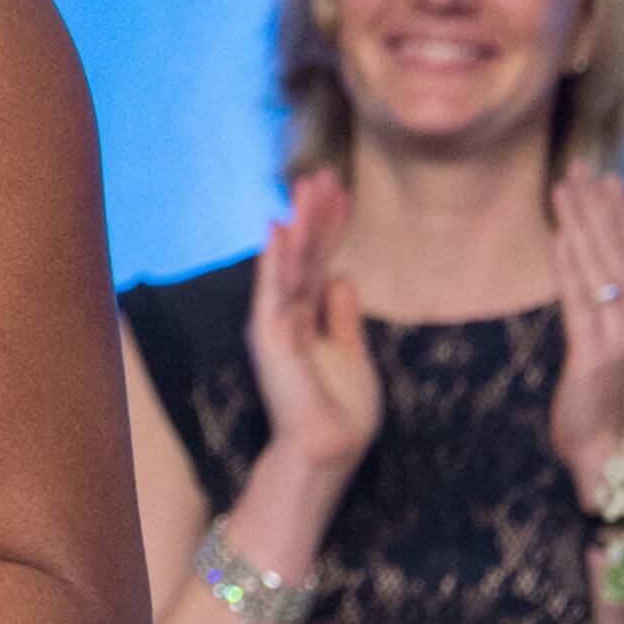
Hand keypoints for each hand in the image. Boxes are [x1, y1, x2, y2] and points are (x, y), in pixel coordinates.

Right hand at [247, 169, 378, 481]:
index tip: (342, 192)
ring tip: (309, 185)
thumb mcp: (353, 355)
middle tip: (323, 173)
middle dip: (315, 214)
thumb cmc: (341, 412)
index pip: (319, 262)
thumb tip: (343, 278)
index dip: (331, 228)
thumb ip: (343, 317)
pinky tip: (279, 227)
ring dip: (301, 223)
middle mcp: (286, 313)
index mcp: (306, 317)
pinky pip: (274, 289)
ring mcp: (276, 323)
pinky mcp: (270, 336)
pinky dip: (276, 258)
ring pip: (290, 262)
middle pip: (304, 254)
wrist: (328, 450)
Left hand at [546, 167, 623, 502]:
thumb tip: (593, 241)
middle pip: (621, 252)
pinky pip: (580, 303)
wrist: (607, 441)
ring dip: (580, 225)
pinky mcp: (596, 356)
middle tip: (578, 168)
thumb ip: (611, 291)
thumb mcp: (615, 330)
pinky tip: (556, 240)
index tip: (608, 178)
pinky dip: (568, 270)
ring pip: (601, 270)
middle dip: (599, 207)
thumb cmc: (608, 383)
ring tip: (561, 190)